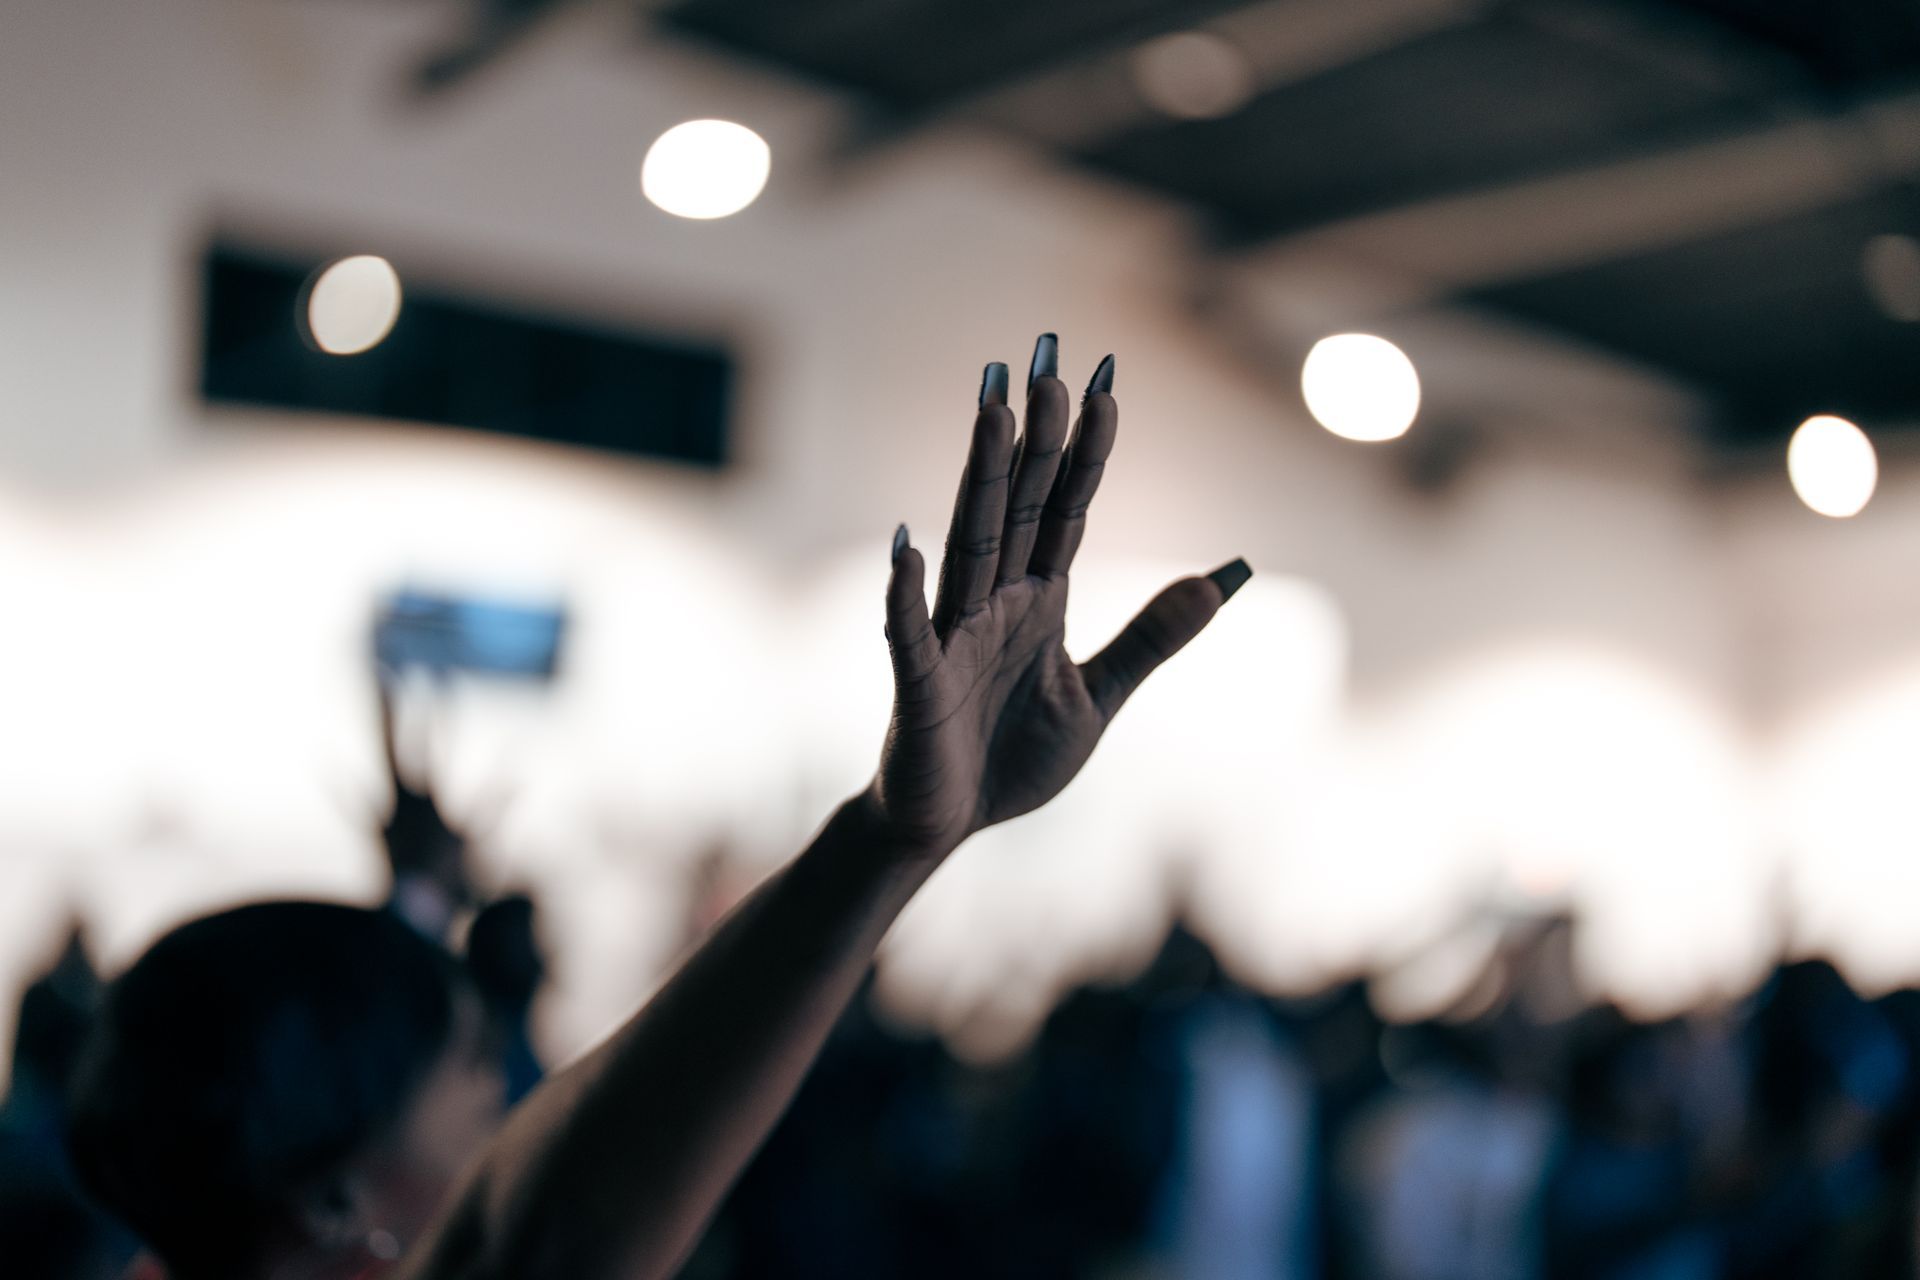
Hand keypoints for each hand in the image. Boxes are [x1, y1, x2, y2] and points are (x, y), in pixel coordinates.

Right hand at [869, 336, 1249, 858]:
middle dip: (1035, 433)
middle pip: (1019, 503)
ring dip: (981, 477)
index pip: (1067, 509)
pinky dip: (906, 594)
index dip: (1087, 448)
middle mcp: (994, 602)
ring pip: (970, 543)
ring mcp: (953, 636)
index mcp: (1039, 601)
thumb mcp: (1099, 695)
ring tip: (991, 410)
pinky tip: (906, 546)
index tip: (1106, 380)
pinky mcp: (919, 685)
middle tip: (1048, 358)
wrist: (947, 826)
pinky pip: (910, 633)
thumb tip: (1227, 577)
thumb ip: (1152, 636)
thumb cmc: (1010, 758)